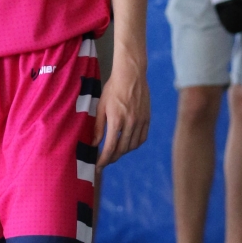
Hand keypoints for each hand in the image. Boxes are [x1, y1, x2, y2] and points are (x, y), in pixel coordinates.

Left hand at [94, 50, 150, 167]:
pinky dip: (135, 144)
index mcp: (116, 120)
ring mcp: (140, 122)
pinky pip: (142, 138)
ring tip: (115, 152)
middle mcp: (130, 123)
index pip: (110, 148)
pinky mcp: (147, 119)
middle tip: (105, 161)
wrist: (131, 75)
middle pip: (122, 150)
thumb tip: (94, 144)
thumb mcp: (101, 107)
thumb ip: (98, 127)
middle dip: (112, 158)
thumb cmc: (113, 89)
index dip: (103, 160)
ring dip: (123, 152)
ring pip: (132, 146)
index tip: (98, 167)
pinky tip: (128, 144)